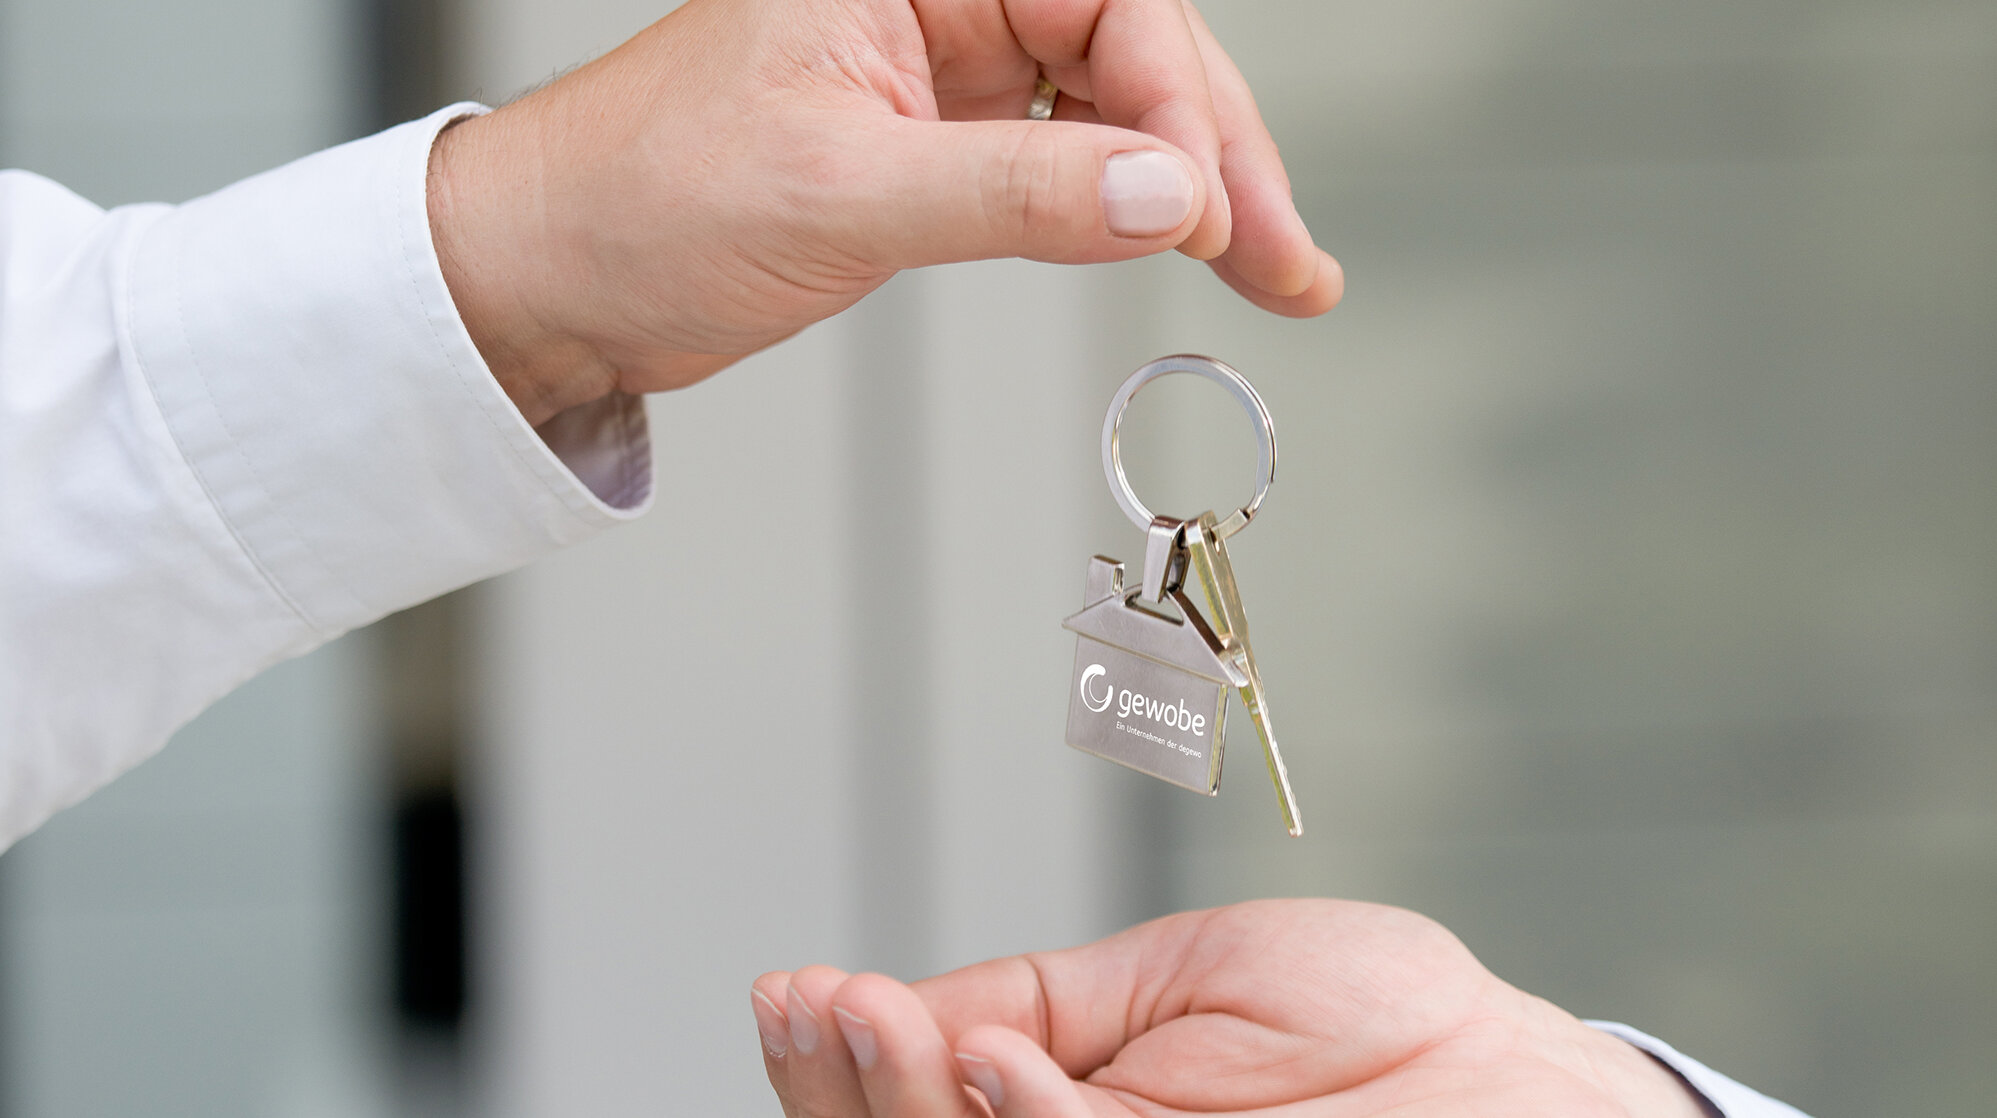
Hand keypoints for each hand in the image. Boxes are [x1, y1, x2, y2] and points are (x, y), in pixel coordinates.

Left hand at [427, 0, 1342, 424]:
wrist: (550, 280)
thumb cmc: (637, 195)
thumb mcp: (842, 192)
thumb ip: (1019, 192)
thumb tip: (1171, 195)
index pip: (1103, 0)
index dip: (1178, 103)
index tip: (1210, 208)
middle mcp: (934, 0)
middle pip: (1134, 48)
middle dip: (1218, 153)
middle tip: (1285, 256)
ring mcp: (940, 75)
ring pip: (1114, 109)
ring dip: (1194, 191)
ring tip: (1269, 272)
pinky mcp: (934, 148)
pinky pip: (1066, 164)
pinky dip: (1129, 215)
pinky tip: (1179, 251)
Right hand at [749, 899, 1713, 1117]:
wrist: (1503, 1075)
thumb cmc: (1367, 1023)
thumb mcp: (1170, 974)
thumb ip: (1034, 1003)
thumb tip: (897, 1007)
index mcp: (1059, 1110)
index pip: (907, 1108)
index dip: (833, 1063)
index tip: (799, 992)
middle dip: (846, 1089)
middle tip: (831, 1007)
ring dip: (900, 1105)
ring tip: (876, 1015)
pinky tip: (995, 1061)